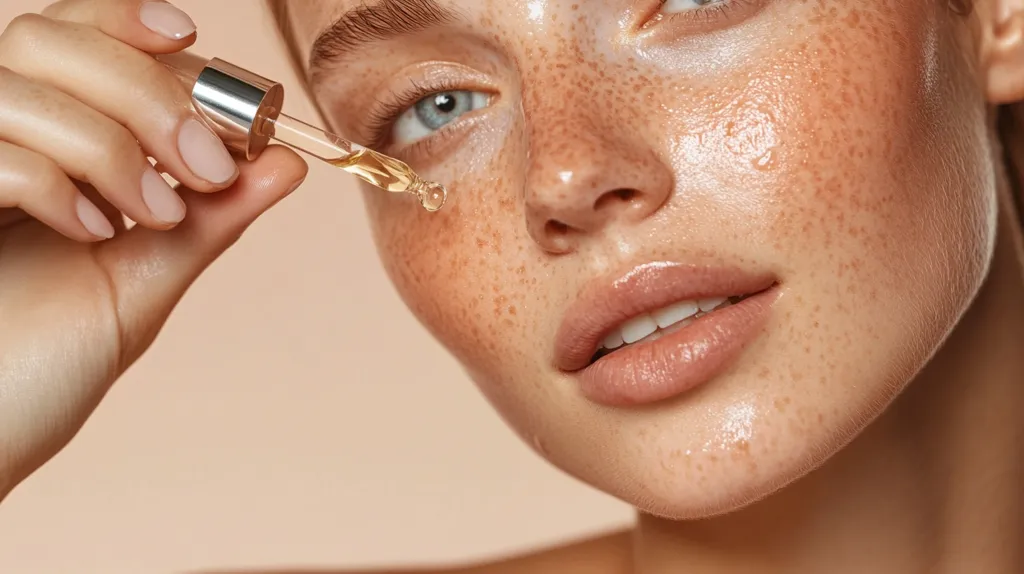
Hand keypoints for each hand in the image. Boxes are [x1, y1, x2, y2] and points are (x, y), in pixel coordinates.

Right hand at [0, 0, 307, 498]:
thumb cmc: (43, 367)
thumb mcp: (143, 281)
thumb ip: (209, 219)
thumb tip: (285, 162)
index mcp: (39, 143)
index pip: (78, 37)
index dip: (132, 24)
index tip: (196, 48)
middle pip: (52, 39)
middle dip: (146, 89)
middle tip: (206, 163)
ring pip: (20, 80)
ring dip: (110, 140)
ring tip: (156, 211)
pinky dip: (56, 179)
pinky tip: (93, 231)